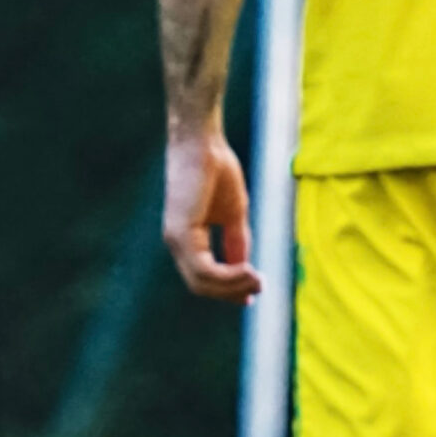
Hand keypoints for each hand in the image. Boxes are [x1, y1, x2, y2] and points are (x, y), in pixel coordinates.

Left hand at [162, 119, 261, 302]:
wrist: (203, 142)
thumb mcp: (234, 212)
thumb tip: (245, 267)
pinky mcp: (180, 234)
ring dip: (231, 286)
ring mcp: (176, 240)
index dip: (228, 289)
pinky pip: (202, 269)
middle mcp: (177, 243)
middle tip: (259, 289)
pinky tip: (247, 269)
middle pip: (201, 286)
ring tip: (257, 280)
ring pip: (201, 282)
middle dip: (231, 292)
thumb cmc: (217, 170)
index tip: (253, 294)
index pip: (204, 276)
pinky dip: (226, 275)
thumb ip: (236, 240)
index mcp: (187, 239)